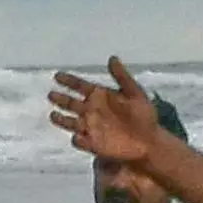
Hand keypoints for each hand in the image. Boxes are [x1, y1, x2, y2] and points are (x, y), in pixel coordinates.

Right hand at [47, 58, 168, 166]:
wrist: (150, 141)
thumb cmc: (145, 117)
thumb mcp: (136, 93)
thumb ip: (122, 77)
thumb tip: (112, 58)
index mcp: (100, 96)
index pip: (79, 86)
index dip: (68, 81)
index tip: (58, 76)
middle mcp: (92, 111)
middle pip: (70, 104)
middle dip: (61, 99)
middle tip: (51, 94)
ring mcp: (92, 128)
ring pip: (71, 122)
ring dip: (62, 119)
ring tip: (53, 115)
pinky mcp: (95, 145)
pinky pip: (81, 141)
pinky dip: (78, 139)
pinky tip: (77, 136)